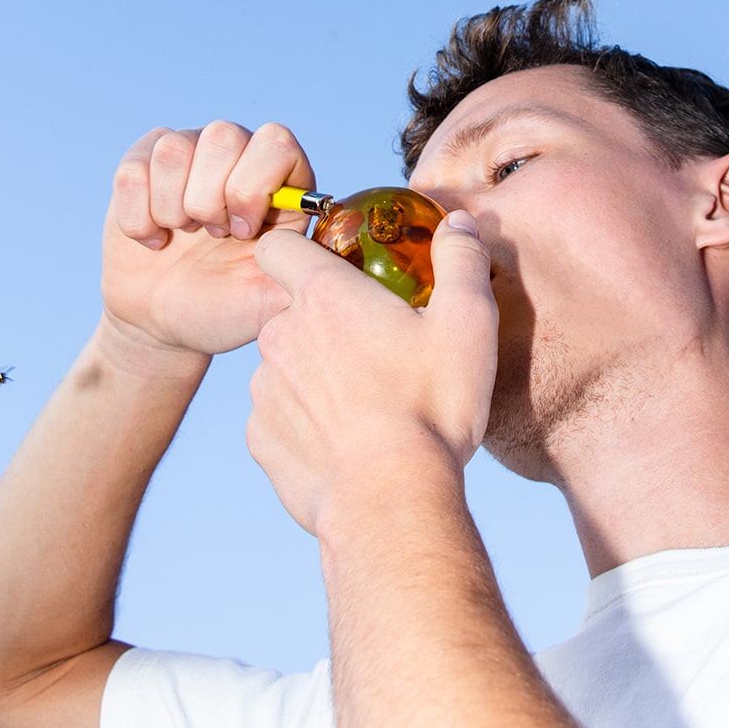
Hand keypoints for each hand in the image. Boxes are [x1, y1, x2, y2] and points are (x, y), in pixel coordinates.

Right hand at [100, 121, 315, 356]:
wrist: (165, 323)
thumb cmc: (226, 310)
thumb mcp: (272, 302)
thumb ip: (301, 274)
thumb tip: (315, 249)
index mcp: (279, 184)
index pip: (277, 142)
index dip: (255, 185)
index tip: (244, 233)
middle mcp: (236, 157)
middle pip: (223, 135)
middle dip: (211, 198)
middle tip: (214, 237)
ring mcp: (187, 156)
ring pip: (174, 148)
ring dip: (173, 208)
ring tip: (184, 236)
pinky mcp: (140, 167)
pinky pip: (132, 171)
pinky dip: (139, 218)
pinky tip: (153, 240)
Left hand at [247, 211, 497, 534]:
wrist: (391, 502)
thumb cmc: (432, 410)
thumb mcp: (468, 325)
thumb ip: (461, 262)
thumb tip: (457, 225)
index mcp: (325, 298)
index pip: (280, 247)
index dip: (299, 251)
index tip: (331, 269)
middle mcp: (280, 335)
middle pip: (290, 313)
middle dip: (325, 326)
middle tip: (376, 356)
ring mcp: (263, 390)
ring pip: (283, 367)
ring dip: (314, 377)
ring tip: (364, 409)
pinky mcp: (260, 440)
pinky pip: (278, 418)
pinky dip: (304, 425)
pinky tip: (345, 445)